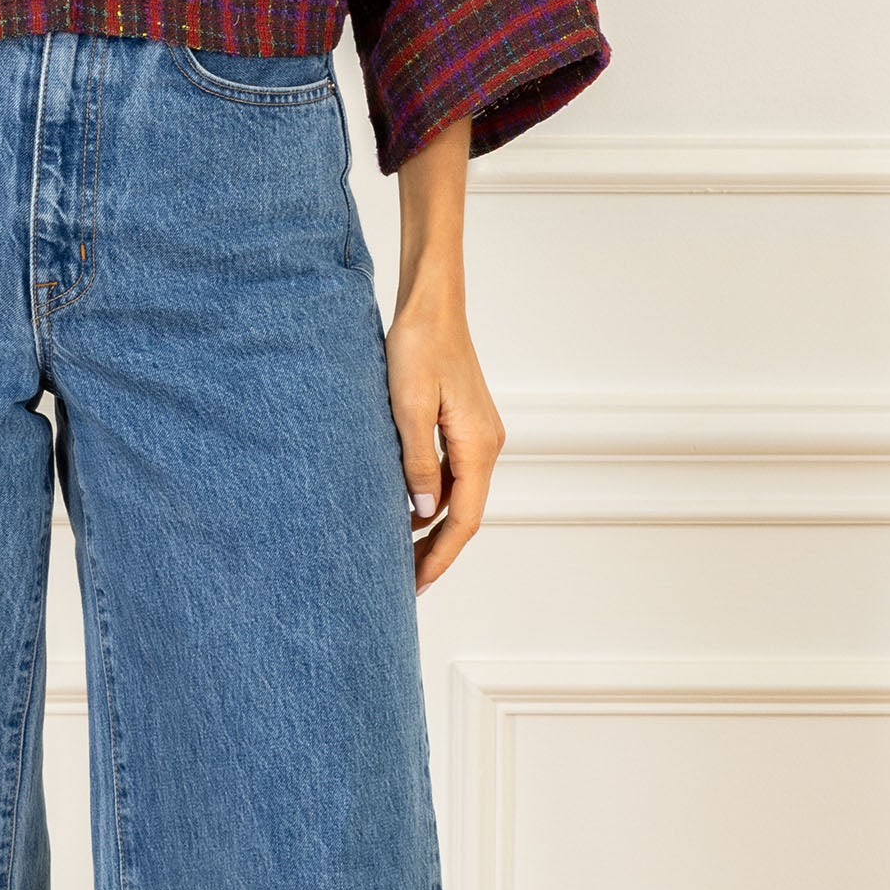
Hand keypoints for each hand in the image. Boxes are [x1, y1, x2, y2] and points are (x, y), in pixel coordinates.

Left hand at [387, 284, 503, 591]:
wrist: (432, 304)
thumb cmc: (417, 347)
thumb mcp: (408, 409)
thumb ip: (418, 464)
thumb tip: (426, 514)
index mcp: (478, 445)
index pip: (464, 518)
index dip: (440, 556)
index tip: (416, 585)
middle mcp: (487, 444)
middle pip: (467, 513)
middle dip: (437, 551)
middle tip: (404, 584)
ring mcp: (480, 434)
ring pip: (462, 496)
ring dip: (435, 527)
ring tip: (402, 556)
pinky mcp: (467, 424)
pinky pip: (455, 474)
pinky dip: (435, 499)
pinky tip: (409, 511)